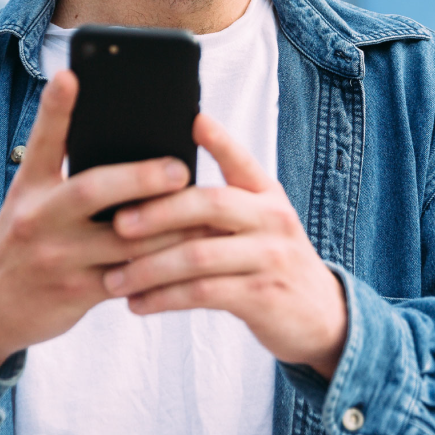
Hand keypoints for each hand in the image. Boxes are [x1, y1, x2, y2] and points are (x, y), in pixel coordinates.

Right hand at [0, 71, 195, 380]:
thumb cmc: (26, 237)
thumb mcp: (30, 199)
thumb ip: (65, 170)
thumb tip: (124, 135)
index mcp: (28, 186)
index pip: (42, 140)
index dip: (55, 108)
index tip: (69, 75)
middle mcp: (38, 218)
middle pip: (91, 190)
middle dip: (140, 177)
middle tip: (181, 168)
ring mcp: (56, 257)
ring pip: (123, 239)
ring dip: (168, 225)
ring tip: (206, 209)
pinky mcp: (75, 293)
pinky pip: (129, 277)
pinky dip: (161, 265)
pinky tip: (190, 252)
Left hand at [102, 113, 347, 378]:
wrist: (321, 315)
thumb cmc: (269, 260)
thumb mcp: (260, 221)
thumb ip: (223, 202)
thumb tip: (159, 179)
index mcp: (267, 194)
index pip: (240, 160)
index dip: (219, 139)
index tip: (192, 118)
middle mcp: (272, 219)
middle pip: (210, 204)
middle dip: (158, 212)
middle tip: (117, 223)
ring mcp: (270, 258)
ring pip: (199, 256)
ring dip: (149, 268)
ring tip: (113, 278)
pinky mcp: (262, 297)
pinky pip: (203, 294)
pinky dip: (164, 299)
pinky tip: (137, 303)